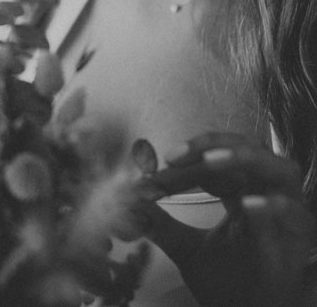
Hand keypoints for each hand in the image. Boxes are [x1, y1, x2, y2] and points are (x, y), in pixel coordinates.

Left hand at [128, 132, 315, 306]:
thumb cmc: (230, 283)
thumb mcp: (187, 250)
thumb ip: (161, 225)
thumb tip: (130, 204)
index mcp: (242, 190)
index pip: (217, 158)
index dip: (190, 153)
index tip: (161, 161)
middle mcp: (266, 192)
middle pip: (247, 149)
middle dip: (212, 145)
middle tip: (177, 155)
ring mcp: (287, 211)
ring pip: (279, 167)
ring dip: (244, 159)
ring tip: (210, 161)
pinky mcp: (299, 238)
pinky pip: (293, 212)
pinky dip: (272, 205)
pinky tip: (248, 205)